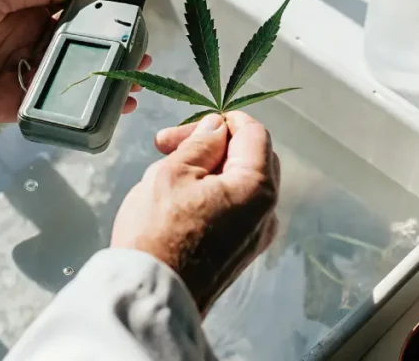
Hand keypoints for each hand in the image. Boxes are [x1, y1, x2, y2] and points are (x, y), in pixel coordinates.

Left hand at [0, 0, 150, 120]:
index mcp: (27, 12)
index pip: (76, 15)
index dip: (103, 19)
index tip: (129, 23)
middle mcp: (28, 43)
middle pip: (79, 51)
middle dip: (109, 56)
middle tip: (137, 60)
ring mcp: (20, 75)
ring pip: (68, 82)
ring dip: (96, 86)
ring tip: (126, 90)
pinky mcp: (8, 105)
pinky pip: (45, 110)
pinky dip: (68, 113)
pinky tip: (91, 113)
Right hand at [111, 112, 280, 314]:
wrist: (151, 297)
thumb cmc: (157, 235)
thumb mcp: (172, 173)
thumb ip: (200, 144)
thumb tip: (217, 128)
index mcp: (257, 188)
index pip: (253, 133)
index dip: (219, 121)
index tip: (182, 129)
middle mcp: (267, 212)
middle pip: (250, 157)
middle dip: (210, 145)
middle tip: (167, 147)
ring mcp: (255, 235)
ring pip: (239, 183)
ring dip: (206, 170)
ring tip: (163, 176)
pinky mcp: (240, 252)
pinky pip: (233, 209)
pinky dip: (210, 195)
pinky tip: (176, 202)